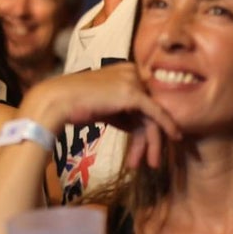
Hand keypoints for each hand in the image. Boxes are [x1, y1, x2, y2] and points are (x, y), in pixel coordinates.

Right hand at [22, 63, 180, 169]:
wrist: (58, 101)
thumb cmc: (74, 105)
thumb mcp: (105, 107)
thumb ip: (123, 112)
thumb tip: (138, 127)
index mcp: (123, 70)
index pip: (142, 101)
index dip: (143, 126)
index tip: (143, 147)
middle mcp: (131, 72)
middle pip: (148, 108)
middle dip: (149, 137)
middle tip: (150, 160)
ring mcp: (132, 80)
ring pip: (152, 114)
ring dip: (152, 141)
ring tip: (151, 163)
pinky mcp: (133, 92)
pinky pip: (156, 112)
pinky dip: (167, 125)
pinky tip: (174, 138)